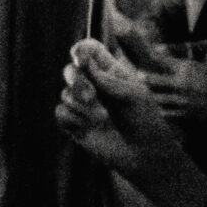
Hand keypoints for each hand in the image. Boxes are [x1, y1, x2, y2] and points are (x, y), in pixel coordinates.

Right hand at [54, 38, 181, 178]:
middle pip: (71, 70)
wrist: (145, 155)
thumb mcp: (132, 95)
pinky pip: (61, 112)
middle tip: (91, 97)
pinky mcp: (75, 124)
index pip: (89, 51)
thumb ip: (106, 78)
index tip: (81, 59)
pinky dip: (73, 119)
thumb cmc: (146, 122)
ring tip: (101, 118)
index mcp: (111, 73)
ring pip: (65, 92)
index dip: (81, 51)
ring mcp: (83, 106)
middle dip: (77, 81)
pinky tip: (88, 128)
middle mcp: (94, 86)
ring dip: (80, 105)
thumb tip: (83, 60)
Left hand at [113, 29, 206, 124]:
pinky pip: (169, 113)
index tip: (148, 54)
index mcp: (188, 68)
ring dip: (152, 95)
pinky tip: (161, 110)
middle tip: (137, 76)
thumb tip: (206, 54)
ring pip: (158, 99)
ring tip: (147, 94)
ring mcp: (184, 102)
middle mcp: (181, 85)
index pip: (161, 60)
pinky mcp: (190, 116)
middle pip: (152, 81)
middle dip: (144, 77)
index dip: (152, 56)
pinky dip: (163, 110)